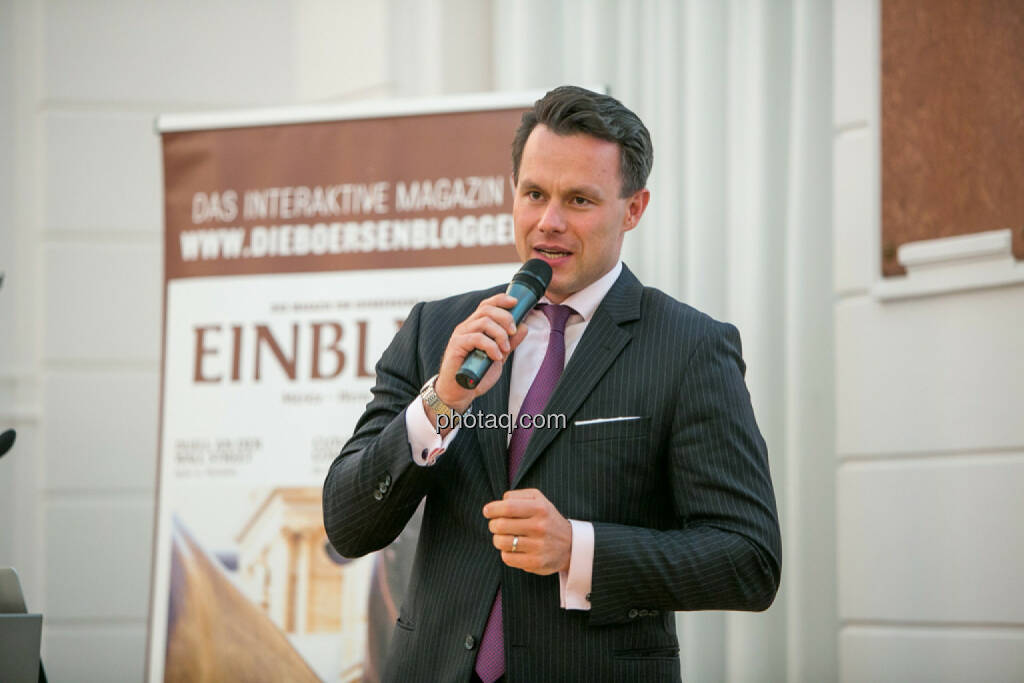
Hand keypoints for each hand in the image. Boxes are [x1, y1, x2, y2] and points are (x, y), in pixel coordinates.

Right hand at [433, 293, 528, 413]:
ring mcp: (461, 335)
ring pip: (484, 322)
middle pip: (487, 309)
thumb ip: (510, 342)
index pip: (487, 304)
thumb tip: (524, 326)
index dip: (501, 300)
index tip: (515, 303)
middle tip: (513, 333)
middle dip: (505, 318)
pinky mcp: (457, 345)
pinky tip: (496, 357)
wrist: (460, 392)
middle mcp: (467, 326)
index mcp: (476, 326)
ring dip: (500, 334)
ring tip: (505, 349)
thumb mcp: (499, 356)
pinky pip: (477, 338)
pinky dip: (491, 346)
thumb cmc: (477, 374)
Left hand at [483, 489, 571, 574]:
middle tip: (496, 525)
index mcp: (540, 508)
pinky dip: (505, 552)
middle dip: (493, 525)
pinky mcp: (535, 562)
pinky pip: (507, 557)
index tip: (487, 511)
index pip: (507, 507)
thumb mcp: (538, 499)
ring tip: (504, 537)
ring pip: (501, 542)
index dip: (492, 509)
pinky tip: (513, 549)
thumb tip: (498, 503)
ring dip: (497, 539)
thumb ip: (517, 496)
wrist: (571, 546)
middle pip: (500, 525)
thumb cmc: (547, 518)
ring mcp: (538, 546)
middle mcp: (540, 527)